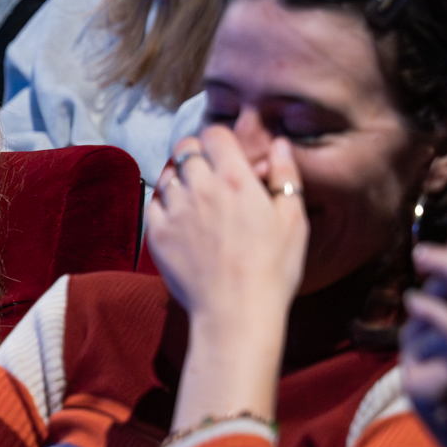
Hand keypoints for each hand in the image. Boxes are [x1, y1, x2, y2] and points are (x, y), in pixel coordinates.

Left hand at [146, 126, 307, 328]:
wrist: (237, 313)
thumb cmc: (273, 269)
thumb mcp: (293, 220)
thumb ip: (285, 176)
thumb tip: (278, 144)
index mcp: (235, 180)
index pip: (214, 134)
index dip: (220, 140)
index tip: (226, 154)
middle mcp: (201, 188)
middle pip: (185, 149)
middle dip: (196, 154)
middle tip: (208, 173)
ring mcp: (175, 211)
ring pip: (167, 176)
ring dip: (179, 180)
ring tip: (195, 198)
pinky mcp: (157, 234)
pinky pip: (152, 204)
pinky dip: (163, 205)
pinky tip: (179, 219)